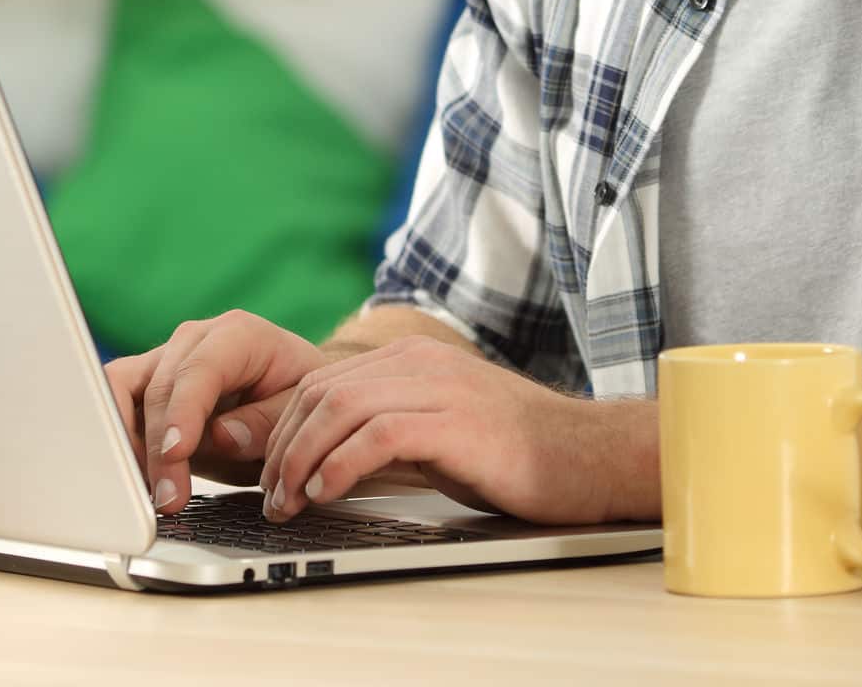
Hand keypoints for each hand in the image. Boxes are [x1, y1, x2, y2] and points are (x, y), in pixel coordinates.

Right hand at [103, 310, 325, 513]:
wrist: (285, 392)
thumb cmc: (293, 396)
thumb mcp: (299, 410)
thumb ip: (266, 422)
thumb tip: (221, 436)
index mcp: (238, 334)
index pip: (201, 369)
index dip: (184, 411)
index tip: (178, 452)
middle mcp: (194, 340)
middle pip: (160, 387)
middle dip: (159, 449)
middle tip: (169, 499)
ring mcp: (165, 359)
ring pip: (122, 388)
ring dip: (126, 441)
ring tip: (145, 488)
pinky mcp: (145, 384)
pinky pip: (115, 403)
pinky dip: (118, 440)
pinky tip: (135, 476)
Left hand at [257, 336, 645, 525]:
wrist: (589, 457)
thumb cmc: (517, 454)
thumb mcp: (439, 430)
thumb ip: (387, 430)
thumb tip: (325, 459)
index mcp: (411, 360)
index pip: (321, 382)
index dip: (284, 430)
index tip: (272, 476)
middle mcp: (420, 363)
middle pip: (320, 392)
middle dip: (283, 447)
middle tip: (272, 496)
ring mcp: (440, 387)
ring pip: (340, 408)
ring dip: (302, 459)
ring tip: (291, 501)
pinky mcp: (457, 422)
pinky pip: (379, 434)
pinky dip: (341, 464)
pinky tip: (328, 493)